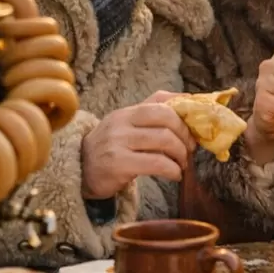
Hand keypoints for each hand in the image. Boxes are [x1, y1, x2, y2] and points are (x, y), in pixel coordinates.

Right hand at [81, 91, 197, 198]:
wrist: (81, 170)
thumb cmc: (112, 146)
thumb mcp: (127, 124)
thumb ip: (153, 110)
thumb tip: (189, 97)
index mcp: (126, 112)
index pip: (161, 104)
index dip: (183, 118)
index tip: (193, 132)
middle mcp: (120, 123)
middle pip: (167, 120)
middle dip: (186, 136)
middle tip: (190, 149)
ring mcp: (118, 143)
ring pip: (164, 141)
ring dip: (181, 155)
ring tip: (182, 164)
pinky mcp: (118, 164)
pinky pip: (156, 163)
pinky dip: (172, 170)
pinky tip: (175, 175)